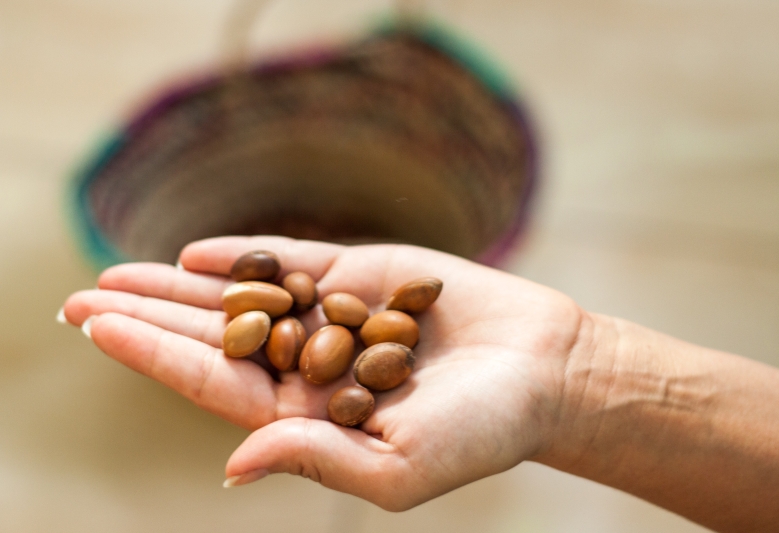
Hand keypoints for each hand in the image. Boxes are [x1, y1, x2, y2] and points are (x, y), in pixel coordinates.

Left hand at [62, 236, 584, 509]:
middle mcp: (310, 366)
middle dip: (149, 319)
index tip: (96, 324)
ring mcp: (333, 317)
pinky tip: (199, 254)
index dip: (153, 356)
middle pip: (213, 340)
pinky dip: (247, 257)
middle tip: (79, 296)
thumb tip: (232, 463)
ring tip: (117, 271)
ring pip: (242, 298)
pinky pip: (294, 263)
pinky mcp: (363, 276)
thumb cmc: (481, 431)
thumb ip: (315, 460)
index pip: (214, 385)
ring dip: (181, 287)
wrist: (544, 370)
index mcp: (309, 418)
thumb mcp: (397, 467)